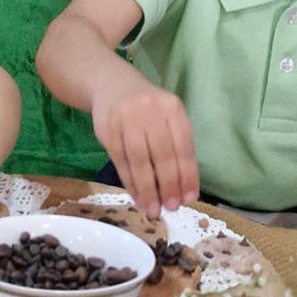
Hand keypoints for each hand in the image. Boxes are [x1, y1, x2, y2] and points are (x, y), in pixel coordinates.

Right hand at [91, 86, 198, 217]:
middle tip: (171, 208)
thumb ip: (176, 146)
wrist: (113, 86)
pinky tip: (137, 196)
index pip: (183, 146)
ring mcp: (126, 118)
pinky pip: (120, 161)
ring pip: (139, 160)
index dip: (187, 175)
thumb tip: (182, 190)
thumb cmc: (147, 109)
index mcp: (172, 108)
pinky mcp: (107, 128)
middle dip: (168, 185)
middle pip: (162, 154)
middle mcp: (150, 110)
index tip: (189, 199)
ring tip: (153, 210)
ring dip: (147, 189)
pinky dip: (129, 182)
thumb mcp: (167, 117)